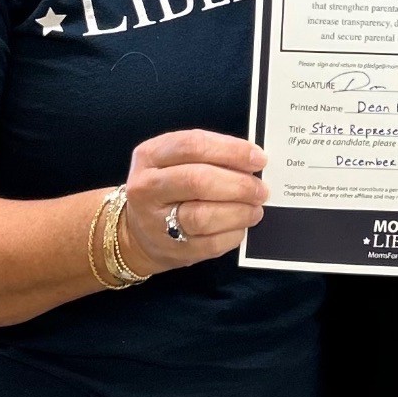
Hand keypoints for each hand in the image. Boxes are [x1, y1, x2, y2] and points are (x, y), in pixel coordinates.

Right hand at [122, 130, 267, 269]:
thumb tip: (252, 160)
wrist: (137, 232)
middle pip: (197, 181)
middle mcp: (147, 187)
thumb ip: (209, 155)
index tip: (258, 158)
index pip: (192, 145)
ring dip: (239, 212)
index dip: (231, 150)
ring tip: (255, 209)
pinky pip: (209, 244)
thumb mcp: (175, 161)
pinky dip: (233, 234)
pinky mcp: (170, 250)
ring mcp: (155, 222)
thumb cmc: (167, 188)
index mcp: (150, 155)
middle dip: (238, 184)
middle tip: (260, 189)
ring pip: (203, 216)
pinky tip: (241, 227)